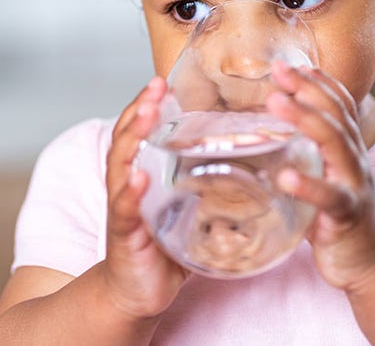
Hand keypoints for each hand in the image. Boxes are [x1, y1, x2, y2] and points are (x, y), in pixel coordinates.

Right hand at [101, 76, 187, 318]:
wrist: (136, 294)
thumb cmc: (162, 250)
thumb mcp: (186, 212)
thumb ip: (210, 191)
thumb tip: (253, 174)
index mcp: (140, 175)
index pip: (139, 131)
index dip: (147, 105)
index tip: (161, 81)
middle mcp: (126, 185)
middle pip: (126, 138)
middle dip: (139, 110)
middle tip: (155, 87)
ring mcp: (123, 208)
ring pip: (121, 166)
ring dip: (132, 138)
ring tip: (145, 116)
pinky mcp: (124, 234)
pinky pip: (125, 209)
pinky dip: (131, 192)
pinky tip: (139, 177)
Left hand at [267, 61, 374, 291]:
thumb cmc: (342, 218)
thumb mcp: (324, 178)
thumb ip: (302, 158)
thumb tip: (262, 139)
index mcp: (348, 150)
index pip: (338, 105)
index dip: (316, 81)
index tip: (290, 63)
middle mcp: (355, 160)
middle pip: (335, 114)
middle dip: (307, 88)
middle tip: (279, 70)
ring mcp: (354, 185)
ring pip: (335, 144)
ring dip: (305, 119)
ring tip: (276, 102)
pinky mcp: (348, 215)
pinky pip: (329, 197)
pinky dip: (308, 185)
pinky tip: (285, 177)